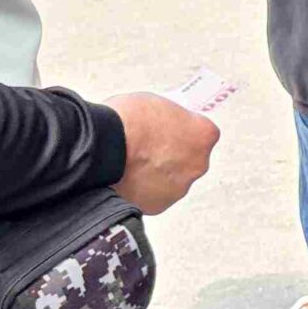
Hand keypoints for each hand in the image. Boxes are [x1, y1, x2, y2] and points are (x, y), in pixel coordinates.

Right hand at [105, 93, 219, 215]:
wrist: (103, 148)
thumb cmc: (127, 122)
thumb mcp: (156, 104)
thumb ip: (169, 119)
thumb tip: (164, 125)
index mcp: (204, 135)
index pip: (202, 133)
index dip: (181, 131)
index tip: (168, 131)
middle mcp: (198, 164)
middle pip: (189, 159)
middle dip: (172, 155)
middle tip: (148, 149)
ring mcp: (179, 187)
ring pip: (172, 180)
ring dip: (158, 174)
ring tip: (132, 164)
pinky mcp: (158, 204)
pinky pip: (153, 195)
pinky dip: (143, 189)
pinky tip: (126, 178)